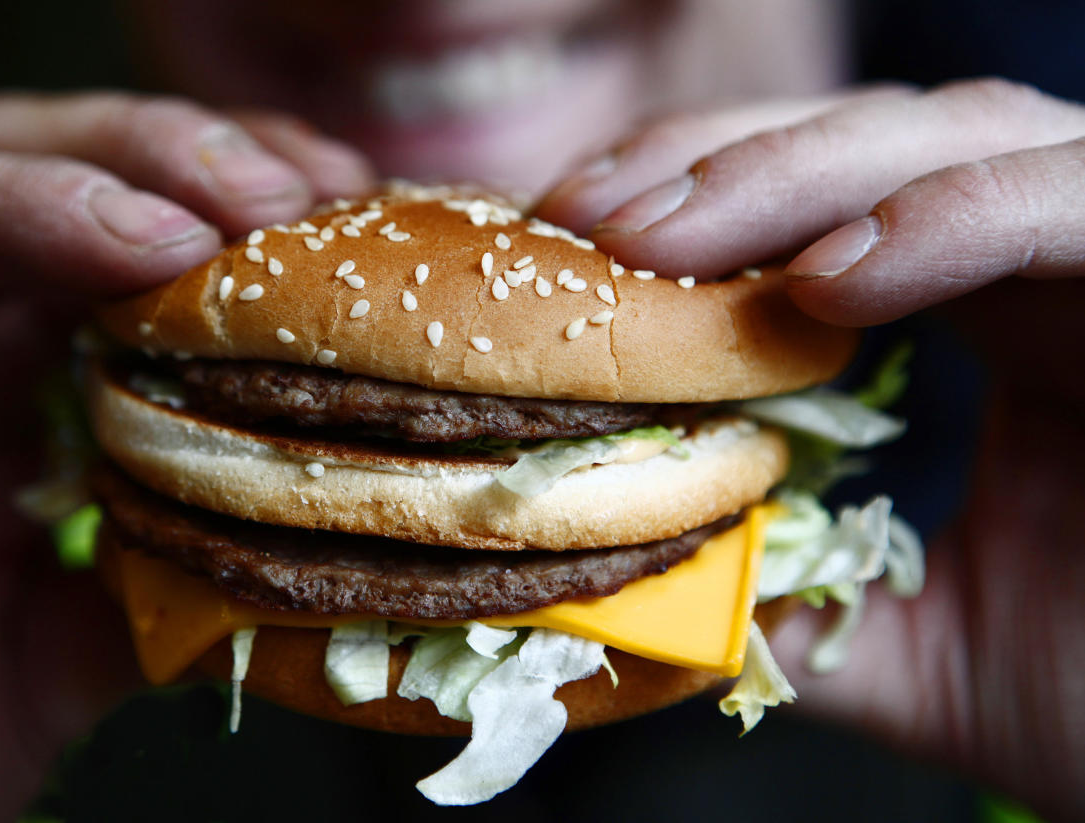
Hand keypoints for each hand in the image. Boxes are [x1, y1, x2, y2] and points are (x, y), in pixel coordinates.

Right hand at [0, 91, 373, 820]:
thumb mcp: (89, 641)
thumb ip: (182, 580)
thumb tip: (325, 555)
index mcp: (30, 359)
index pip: (131, 216)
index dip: (231, 185)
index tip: (341, 191)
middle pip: (32, 168)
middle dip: (157, 160)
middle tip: (268, 195)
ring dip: (32, 203)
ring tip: (152, 240)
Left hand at [539, 78, 1084, 821]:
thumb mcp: (907, 650)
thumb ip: (788, 597)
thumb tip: (640, 575)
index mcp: (993, 317)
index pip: (830, 208)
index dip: (698, 202)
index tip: (573, 239)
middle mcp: (1054, 264)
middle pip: (876, 146)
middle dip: (720, 167)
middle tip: (591, 222)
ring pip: (963, 138)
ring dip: (796, 178)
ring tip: (667, 241)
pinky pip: (1074, 202)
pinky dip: (949, 221)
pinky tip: (826, 279)